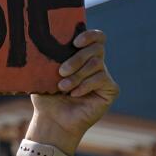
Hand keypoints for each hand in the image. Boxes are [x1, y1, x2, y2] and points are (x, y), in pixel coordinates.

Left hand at [29, 29, 118, 154]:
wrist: (52, 119)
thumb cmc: (47, 96)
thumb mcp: (44, 74)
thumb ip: (50, 58)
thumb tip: (45, 44)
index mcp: (81, 56)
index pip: (96, 37)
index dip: (89, 35)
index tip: (75, 42)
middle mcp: (95, 63)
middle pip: (96, 48)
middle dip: (77, 58)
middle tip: (62, 71)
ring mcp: (104, 76)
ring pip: (97, 64)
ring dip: (78, 75)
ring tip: (63, 87)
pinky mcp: (110, 89)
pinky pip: (101, 79)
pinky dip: (85, 85)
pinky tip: (74, 94)